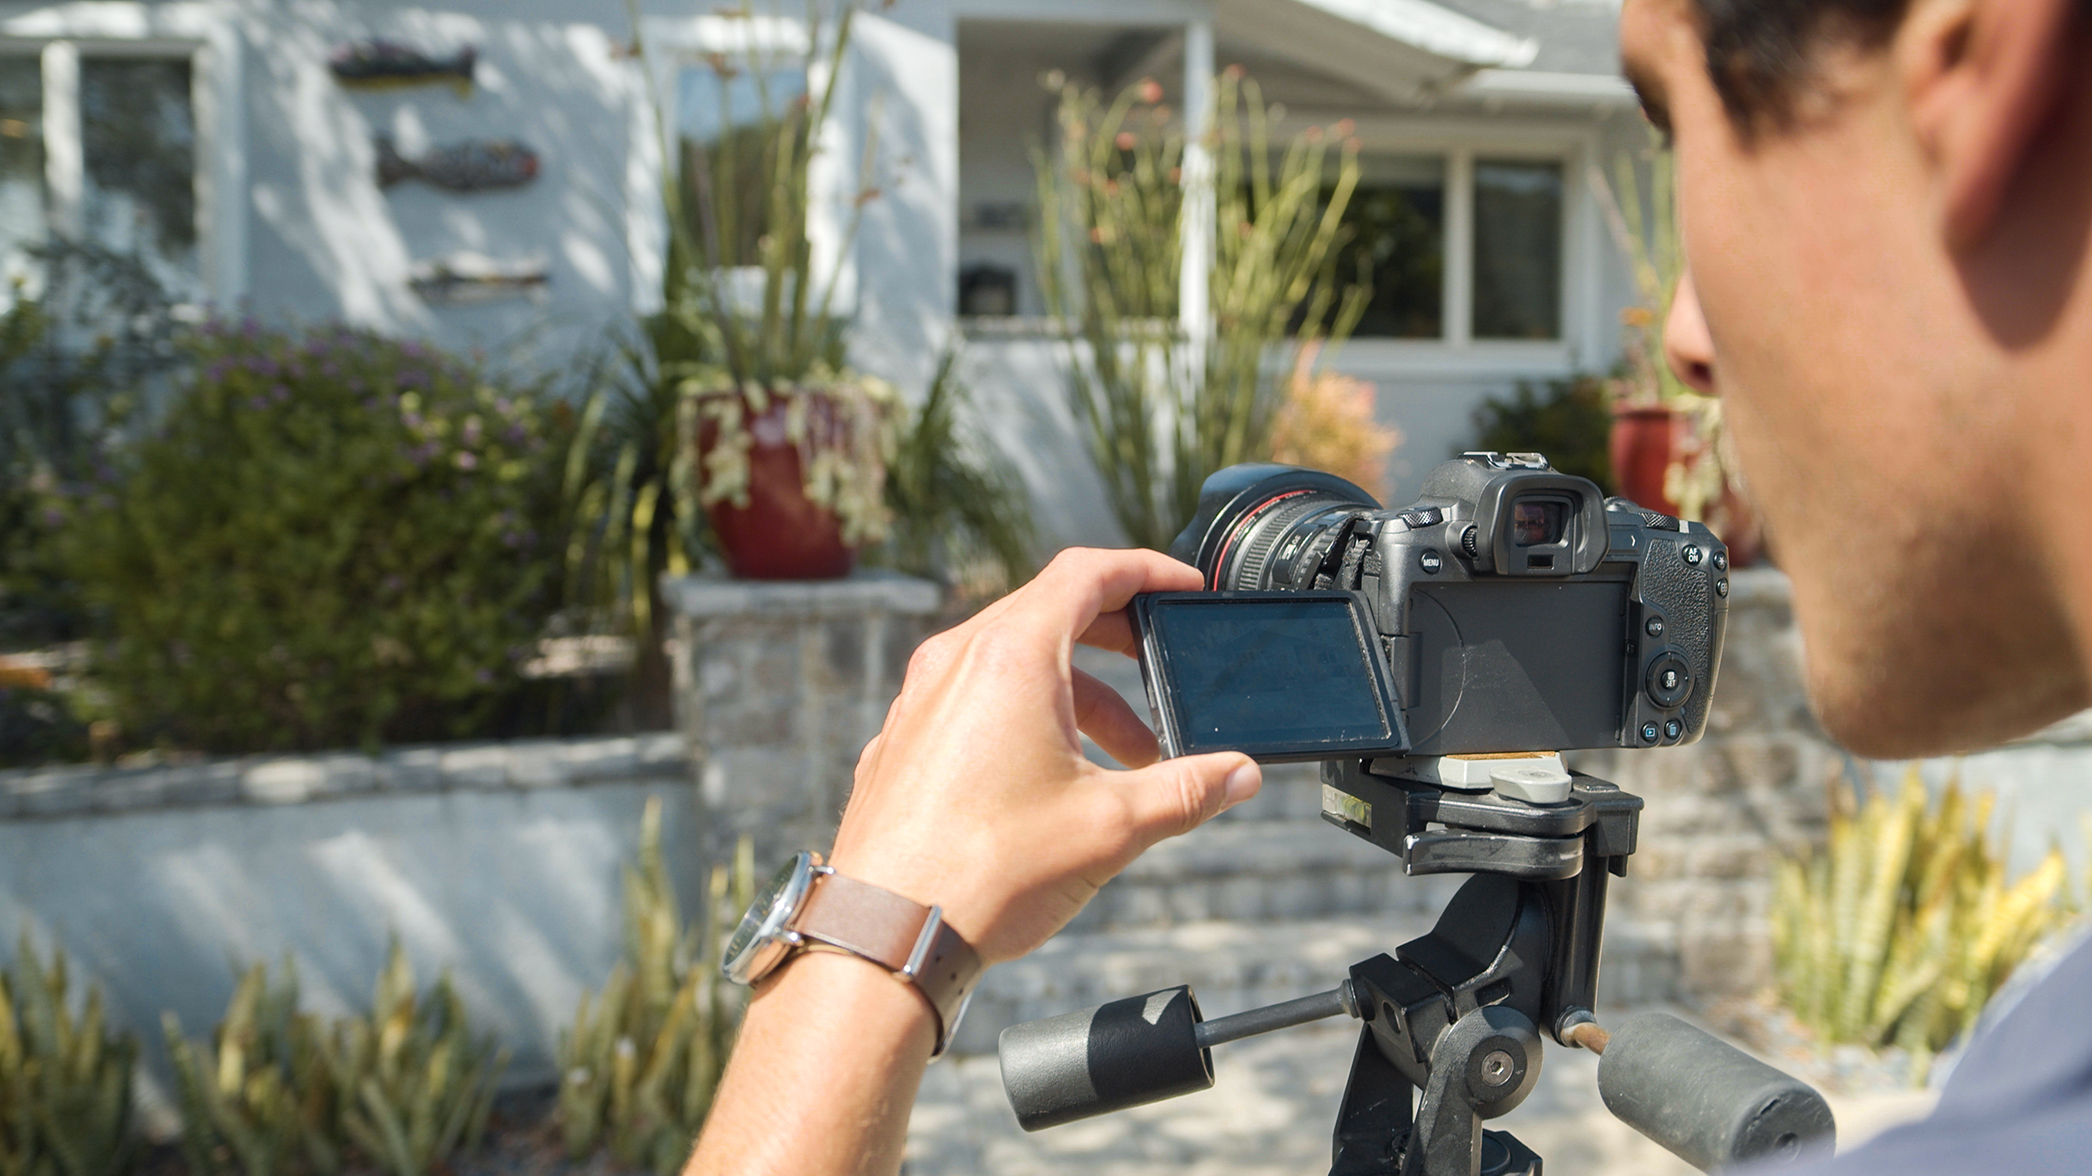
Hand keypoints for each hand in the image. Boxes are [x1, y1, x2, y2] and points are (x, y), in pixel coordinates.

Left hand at [827, 547, 1262, 964]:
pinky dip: (1025, 719)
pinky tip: (1052, 781)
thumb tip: (1238, 775)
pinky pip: (972, 703)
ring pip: (1010, 665)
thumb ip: (1186, 790)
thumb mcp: (1111, 826)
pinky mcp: (900, 744)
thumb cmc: (986, 872)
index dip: (1147, 571)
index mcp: (1010, 655)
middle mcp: (954, 662)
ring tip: (1126, 762)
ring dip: (1077, 698)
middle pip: (1049, 614)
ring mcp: (918, 701)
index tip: (1183, 588)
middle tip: (1164, 674)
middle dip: (1118, 643)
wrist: (886, 933)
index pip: (1087, 573)